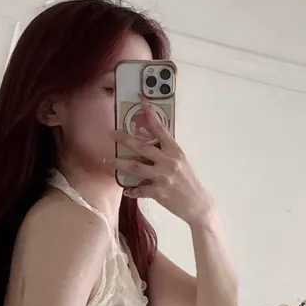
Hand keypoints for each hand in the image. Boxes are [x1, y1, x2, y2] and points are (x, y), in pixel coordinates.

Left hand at [114, 99, 214, 224]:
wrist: (198, 204)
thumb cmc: (189, 182)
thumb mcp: (181, 162)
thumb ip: (166, 153)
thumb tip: (149, 146)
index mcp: (175, 151)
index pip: (161, 128)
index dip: (150, 114)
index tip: (141, 100)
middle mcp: (168, 161)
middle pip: (142, 147)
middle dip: (124, 139)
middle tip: (111, 133)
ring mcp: (163, 177)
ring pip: (135, 167)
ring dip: (118, 164)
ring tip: (107, 161)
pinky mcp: (158, 192)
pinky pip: (139, 190)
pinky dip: (132, 190)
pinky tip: (127, 189)